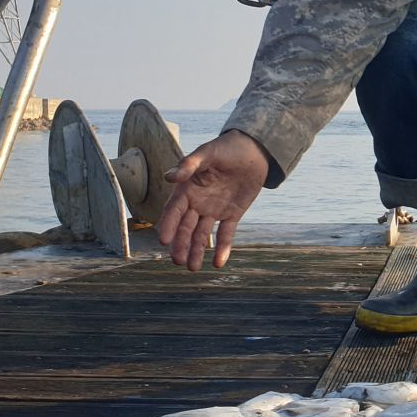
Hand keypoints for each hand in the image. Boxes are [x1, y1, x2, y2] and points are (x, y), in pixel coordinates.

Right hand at [157, 130, 269, 270]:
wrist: (253, 151)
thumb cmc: (226, 148)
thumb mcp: (208, 153)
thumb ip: (189, 165)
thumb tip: (168, 177)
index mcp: (187, 189)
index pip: (174, 211)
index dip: (168, 225)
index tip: (163, 240)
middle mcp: (198, 203)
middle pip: (186, 228)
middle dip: (181, 244)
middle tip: (178, 261)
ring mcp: (214, 210)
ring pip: (202, 235)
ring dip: (197, 251)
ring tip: (193, 268)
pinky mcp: (232, 214)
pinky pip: (225, 234)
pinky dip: (222, 248)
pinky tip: (219, 263)